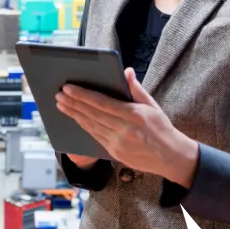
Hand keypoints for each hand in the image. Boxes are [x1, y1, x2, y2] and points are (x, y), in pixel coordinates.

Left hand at [56, 68, 199, 185]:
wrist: (171, 157)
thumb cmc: (161, 128)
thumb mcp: (153, 105)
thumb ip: (136, 89)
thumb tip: (126, 71)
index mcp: (134, 115)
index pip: (102, 103)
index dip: (83, 95)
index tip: (68, 87)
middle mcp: (124, 130)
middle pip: (92, 114)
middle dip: (73, 103)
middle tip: (59, 94)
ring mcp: (118, 143)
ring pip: (90, 126)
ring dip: (73, 114)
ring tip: (61, 104)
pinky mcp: (114, 153)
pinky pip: (95, 136)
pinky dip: (83, 126)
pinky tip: (75, 118)